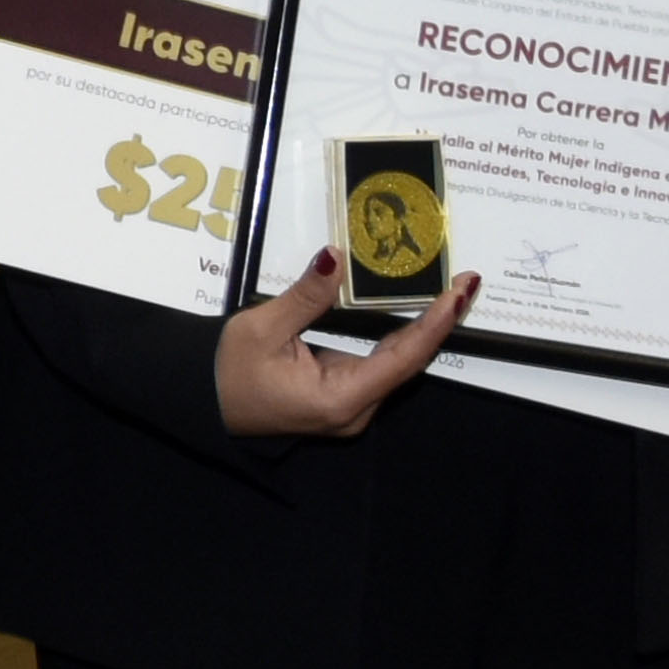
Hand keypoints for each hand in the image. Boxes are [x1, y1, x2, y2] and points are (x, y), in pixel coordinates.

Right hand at [215, 250, 479, 437]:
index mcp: (340, 398)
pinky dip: (399, 338)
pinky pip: (381, 366)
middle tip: (464, 283)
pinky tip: (416, 314)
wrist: (205, 402)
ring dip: (422, 329)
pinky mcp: (345, 399)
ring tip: (449, 293)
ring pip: (397, 365)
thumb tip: (337, 257)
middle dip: (438, 322)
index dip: (435, 323)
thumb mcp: (261, 329)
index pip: (403, 358)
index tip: (460, 292)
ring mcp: (352, 408)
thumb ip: (306, 296)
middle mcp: (356, 410)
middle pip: (408, 362)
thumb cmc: (228, 371)